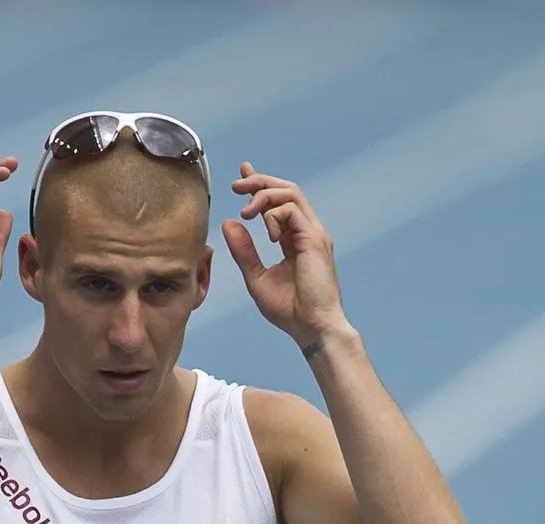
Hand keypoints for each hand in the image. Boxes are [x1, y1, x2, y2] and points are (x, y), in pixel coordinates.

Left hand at [221, 162, 348, 345]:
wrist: (311, 327)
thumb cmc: (290, 309)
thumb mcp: (256, 277)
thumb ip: (243, 251)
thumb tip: (229, 224)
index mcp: (294, 239)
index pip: (278, 202)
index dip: (260, 185)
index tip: (241, 175)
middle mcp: (306, 231)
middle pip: (286, 190)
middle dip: (259, 182)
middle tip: (236, 185)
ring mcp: (313, 233)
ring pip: (290, 194)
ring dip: (263, 195)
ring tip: (246, 211)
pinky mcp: (315, 239)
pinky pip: (292, 211)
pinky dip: (273, 216)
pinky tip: (265, 235)